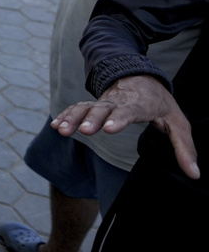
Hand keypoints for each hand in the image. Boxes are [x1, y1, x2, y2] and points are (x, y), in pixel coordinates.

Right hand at [52, 75, 198, 179]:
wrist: (139, 77)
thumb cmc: (160, 103)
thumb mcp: (178, 123)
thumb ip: (185, 148)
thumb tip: (194, 174)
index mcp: (141, 104)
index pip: (129, 111)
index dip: (119, 119)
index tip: (108, 128)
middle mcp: (118, 101)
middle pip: (103, 109)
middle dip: (91, 119)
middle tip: (82, 131)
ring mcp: (104, 102)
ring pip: (86, 108)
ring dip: (73, 118)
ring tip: (62, 131)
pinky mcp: (93, 104)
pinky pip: (77, 108)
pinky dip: (66, 115)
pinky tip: (57, 126)